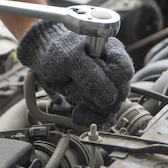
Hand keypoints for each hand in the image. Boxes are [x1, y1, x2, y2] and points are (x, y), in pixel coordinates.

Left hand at [17, 20, 133, 125]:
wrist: (43, 55)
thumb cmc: (56, 50)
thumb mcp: (70, 59)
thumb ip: (90, 75)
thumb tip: (109, 98)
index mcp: (112, 52)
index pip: (124, 72)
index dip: (108, 78)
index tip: (87, 76)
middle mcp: (114, 70)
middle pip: (120, 93)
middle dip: (95, 94)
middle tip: (72, 85)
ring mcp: (107, 85)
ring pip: (112, 107)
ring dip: (89, 105)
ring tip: (71, 92)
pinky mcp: (97, 98)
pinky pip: (102, 116)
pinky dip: (88, 116)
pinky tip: (77, 112)